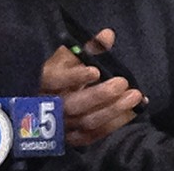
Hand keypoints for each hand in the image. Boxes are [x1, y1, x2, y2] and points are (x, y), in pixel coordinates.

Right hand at [40, 29, 144, 146]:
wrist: (39, 107)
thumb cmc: (55, 76)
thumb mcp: (65, 58)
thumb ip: (87, 48)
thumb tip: (108, 34)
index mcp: (43, 80)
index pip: (54, 80)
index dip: (74, 77)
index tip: (94, 71)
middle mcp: (50, 105)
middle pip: (74, 104)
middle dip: (100, 94)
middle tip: (122, 82)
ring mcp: (62, 124)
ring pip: (87, 121)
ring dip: (113, 110)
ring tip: (135, 97)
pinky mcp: (73, 138)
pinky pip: (95, 135)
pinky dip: (114, 124)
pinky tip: (131, 113)